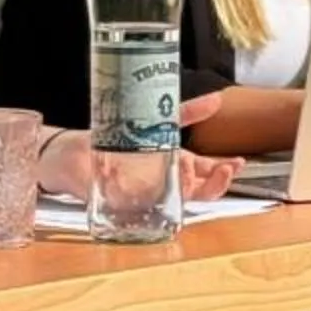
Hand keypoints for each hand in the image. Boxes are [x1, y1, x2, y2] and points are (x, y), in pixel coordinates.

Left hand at [34, 91, 242, 201]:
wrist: (74, 150)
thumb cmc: (115, 136)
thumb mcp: (156, 118)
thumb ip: (187, 112)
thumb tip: (217, 99)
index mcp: (176, 165)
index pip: (208, 176)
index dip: (224, 174)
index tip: (235, 163)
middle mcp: (165, 184)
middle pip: (198, 193)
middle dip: (216, 185)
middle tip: (223, 171)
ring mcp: (145, 195)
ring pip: (175, 203)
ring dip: (187, 191)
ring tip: (192, 175)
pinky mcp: (120, 203)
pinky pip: (138, 210)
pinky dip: (146, 203)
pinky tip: (154, 191)